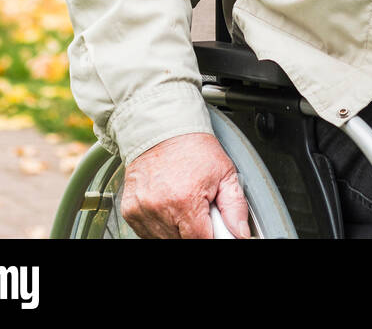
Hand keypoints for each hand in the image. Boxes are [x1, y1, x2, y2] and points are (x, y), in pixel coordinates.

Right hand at [118, 132, 251, 238]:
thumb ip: (236, 207)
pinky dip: (160, 225)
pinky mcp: (130, 211)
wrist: (164, 130)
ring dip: (177, 229)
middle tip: (200, 208)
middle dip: (195, 229)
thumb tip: (241, 234)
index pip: (201, 240)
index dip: (211, 235)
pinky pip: (147, 233)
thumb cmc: (194, 148)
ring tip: (183, 204)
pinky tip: (169, 207)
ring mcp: (142, 211)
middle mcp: (160, 208)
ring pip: (165, 239)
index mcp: (186, 200)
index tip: (214, 225)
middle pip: (182, 241)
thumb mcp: (225, 172)